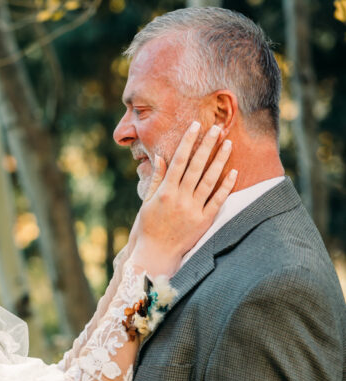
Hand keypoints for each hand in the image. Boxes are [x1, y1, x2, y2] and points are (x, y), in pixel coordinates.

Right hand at [131, 122, 236, 276]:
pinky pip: (217, 201)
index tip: (195, 126)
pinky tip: (233, 172)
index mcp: (165, 192)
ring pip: (209, 180)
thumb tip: (161, 156)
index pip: (179, 161)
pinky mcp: (203, 222)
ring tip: (228, 144)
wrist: (155, 255)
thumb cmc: (148, 228)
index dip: (188, 142)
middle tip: (217, 128)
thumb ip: (155, 179)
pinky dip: (226, 186)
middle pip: (197, 166)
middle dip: (207, 145)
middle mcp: (180, 199)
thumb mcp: (146, 202)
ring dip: (220, 160)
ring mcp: (193, 210)